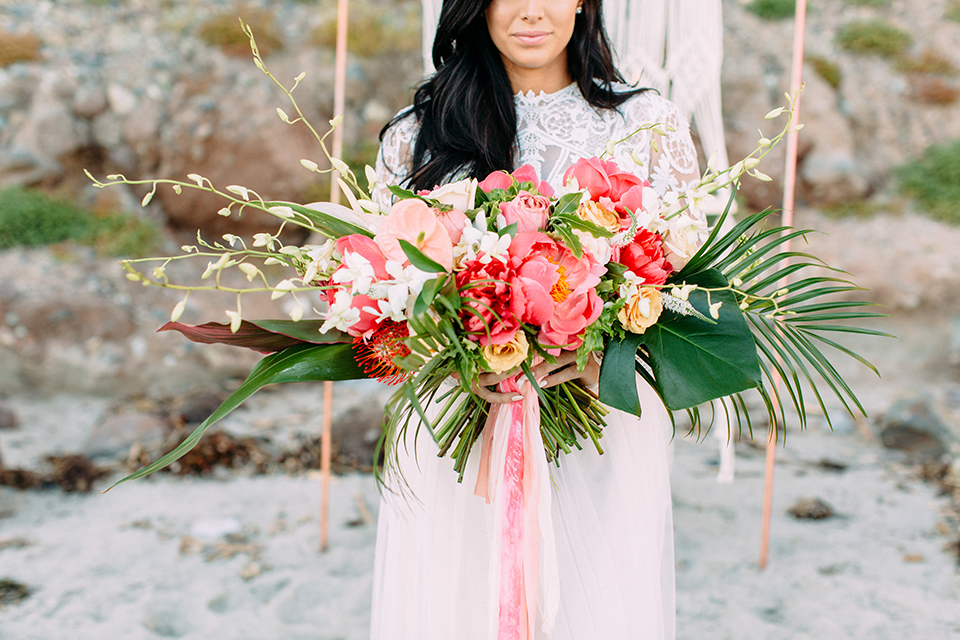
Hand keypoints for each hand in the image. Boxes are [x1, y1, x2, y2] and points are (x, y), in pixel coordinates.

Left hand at [456, 351, 599, 403]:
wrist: (602, 374)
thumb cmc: (573, 366)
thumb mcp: (556, 359)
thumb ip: (539, 356)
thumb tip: (513, 365)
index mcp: (559, 336)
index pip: (535, 341)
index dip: (519, 349)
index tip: (501, 359)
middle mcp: (569, 341)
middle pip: (542, 349)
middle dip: (523, 361)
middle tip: (507, 372)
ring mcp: (578, 352)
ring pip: (553, 361)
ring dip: (536, 371)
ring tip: (522, 381)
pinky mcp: (586, 365)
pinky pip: (566, 372)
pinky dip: (552, 378)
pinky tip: (541, 384)